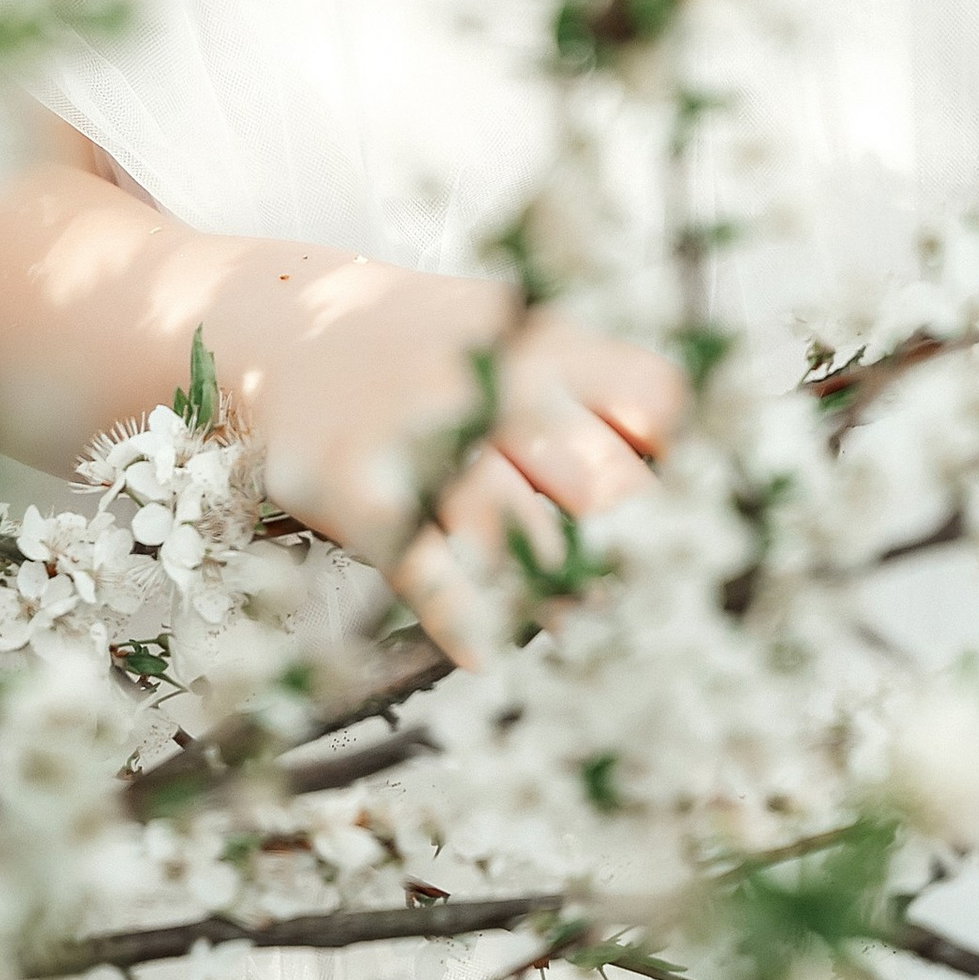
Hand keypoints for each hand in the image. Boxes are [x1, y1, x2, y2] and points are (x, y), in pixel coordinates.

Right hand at [202, 247, 684, 666]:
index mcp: (548, 343)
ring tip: (594, 641)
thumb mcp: (519, 337)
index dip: (681, 469)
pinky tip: (490, 651)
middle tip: (657, 605)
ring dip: (564, 598)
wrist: (288, 329)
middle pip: (600, 482)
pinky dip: (464, 618)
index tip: (690, 520)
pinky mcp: (364, 493)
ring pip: (520, 535)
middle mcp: (493, 384)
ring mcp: (426, 440)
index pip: (654, 402)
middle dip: (633, 549)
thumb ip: (600, 396)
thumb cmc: (431, 353)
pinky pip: (427, 569)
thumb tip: (689, 485)